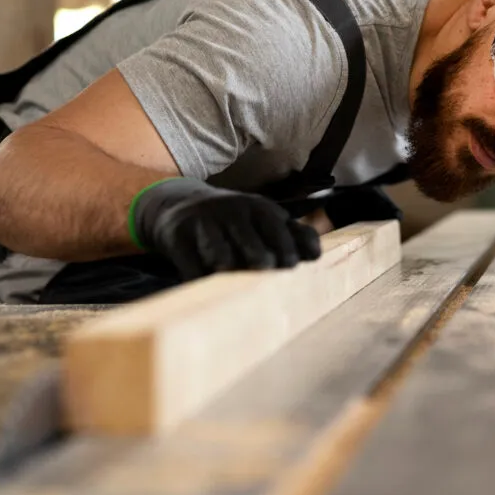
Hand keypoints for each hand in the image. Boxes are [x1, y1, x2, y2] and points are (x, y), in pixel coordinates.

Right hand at [131, 178, 321, 279]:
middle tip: (266, 273)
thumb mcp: (263, 219)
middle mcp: (232, 211)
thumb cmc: (235, 221)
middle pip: (251, 243)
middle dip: (260, 259)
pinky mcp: (178, 236)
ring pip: (221, 256)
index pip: (278, 228)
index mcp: (260, 208)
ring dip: (229, 270)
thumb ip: (293, 234)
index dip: (287, 250)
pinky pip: (191, 266)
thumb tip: (316, 255)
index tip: (292, 268)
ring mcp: (204, 223)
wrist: (180, 205)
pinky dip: (200, 280)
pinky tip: (207, 289)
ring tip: (234, 278)